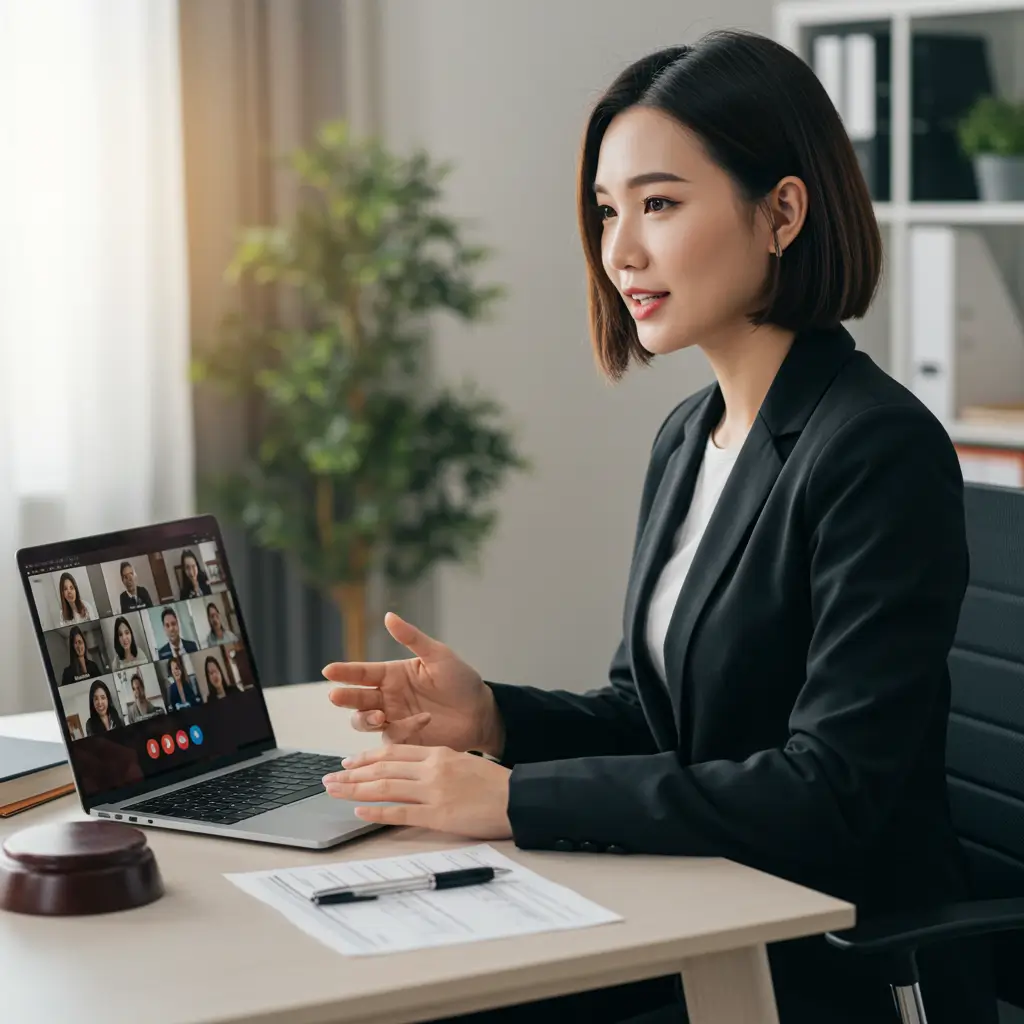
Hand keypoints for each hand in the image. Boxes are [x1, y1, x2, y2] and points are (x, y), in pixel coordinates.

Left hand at [322, 745, 512, 839]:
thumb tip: (412, 771)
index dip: (366, 757)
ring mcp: (433, 791)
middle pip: (382, 769)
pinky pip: (400, 812)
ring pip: (384, 787)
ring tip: (334, 791)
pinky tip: (359, 811)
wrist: (518, 797)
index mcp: (438, 753)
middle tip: (329, 778)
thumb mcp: (464, 761)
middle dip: (351, 773)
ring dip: (355, 789)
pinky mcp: (438, 815)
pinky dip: (377, 812)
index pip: (393, 752)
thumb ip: (437, 763)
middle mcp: (431, 769)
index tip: (349, 762)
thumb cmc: (495, 783)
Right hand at [323, 612, 504, 753]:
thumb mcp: (438, 655)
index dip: (345, 672)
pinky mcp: (405, 738)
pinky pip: (391, 737)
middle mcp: (388, 697)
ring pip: (364, 722)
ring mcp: (394, 718)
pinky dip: (403, 730)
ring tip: (378, 715)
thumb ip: (412, 638)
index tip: (329, 670)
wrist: (480, 711)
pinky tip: (422, 720)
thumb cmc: (460, 680)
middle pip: (357, 699)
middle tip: (336, 696)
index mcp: (392, 674)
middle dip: (345, 698)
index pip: (362, 672)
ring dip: (365, 719)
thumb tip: (388, 616)